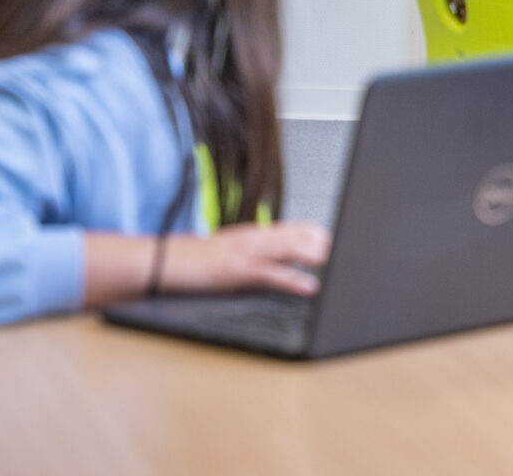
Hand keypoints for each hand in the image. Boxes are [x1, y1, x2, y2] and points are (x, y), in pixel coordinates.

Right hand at [157, 221, 331, 297]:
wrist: (165, 260)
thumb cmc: (198, 260)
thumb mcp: (232, 250)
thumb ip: (256, 251)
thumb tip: (282, 256)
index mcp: (254, 233)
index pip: (295, 227)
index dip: (320, 234)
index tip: (339, 241)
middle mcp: (254, 237)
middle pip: (298, 234)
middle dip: (324, 244)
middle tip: (347, 252)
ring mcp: (246, 253)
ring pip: (289, 249)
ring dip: (315, 255)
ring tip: (335, 263)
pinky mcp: (236, 271)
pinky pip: (271, 274)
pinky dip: (293, 279)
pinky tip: (309, 286)